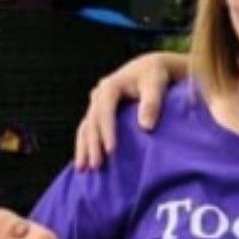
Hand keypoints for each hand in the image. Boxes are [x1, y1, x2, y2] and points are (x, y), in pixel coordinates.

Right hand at [74, 53, 176, 169]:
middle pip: (92, 121)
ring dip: (84, 148)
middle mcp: (99, 94)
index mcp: (111, 86)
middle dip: (93, 144)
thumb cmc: (155, 77)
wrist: (149, 69)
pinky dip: (85, 145)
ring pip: (86, 127)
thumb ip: (152, 103)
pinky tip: (83, 162)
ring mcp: (96, 104)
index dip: (107, 130)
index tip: (111, 150)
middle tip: (96, 166)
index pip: (105, 110)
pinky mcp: (98, 112)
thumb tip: (146, 127)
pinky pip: (87, 129)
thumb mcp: (156, 85)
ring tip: (82, 169)